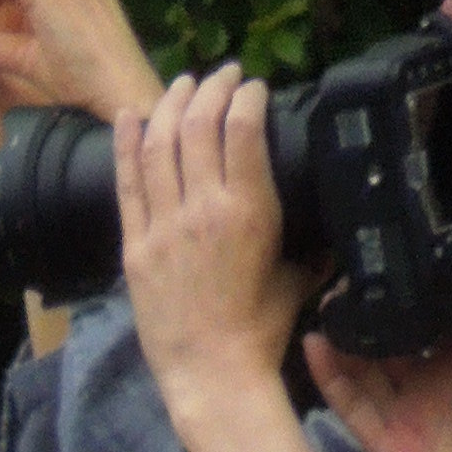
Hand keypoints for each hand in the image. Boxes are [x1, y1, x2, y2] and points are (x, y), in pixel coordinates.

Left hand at [113, 70, 309, 399]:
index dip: (246, 96)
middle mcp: (203, 209)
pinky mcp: (135, 248)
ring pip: (160, 144)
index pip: (243, 127)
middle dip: (212, 88)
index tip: (252, 88)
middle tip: (222, 76)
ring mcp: (164, 227)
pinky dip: (126, 143)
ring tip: (183, 85)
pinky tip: (129, 115)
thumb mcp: (298, 276)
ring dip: (171, 104)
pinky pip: (127, 183)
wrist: (213, 375)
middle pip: (199, 124)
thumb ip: (307, 241)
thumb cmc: (261, 332)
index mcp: (249, 211)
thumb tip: (325, 222)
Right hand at [306, 271, 451, 451]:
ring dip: (342, 340)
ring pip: (361, 369)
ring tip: (324, 305)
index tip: (386, 260)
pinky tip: (316, 346)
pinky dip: (331, 378)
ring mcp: (400, 414)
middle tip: (344, 277)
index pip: (422, 323)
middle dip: (363, 314)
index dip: (403, 296)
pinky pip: (352, 406)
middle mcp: (423, 384)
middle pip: (384, 343)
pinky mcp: (382, 443)